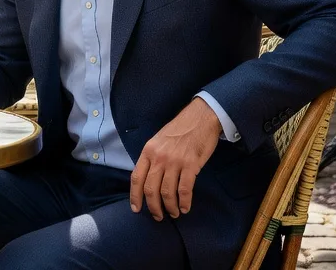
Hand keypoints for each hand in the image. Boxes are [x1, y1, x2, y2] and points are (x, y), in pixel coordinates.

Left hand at [130, 97, 221, 220]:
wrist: (200, 118)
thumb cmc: (179, 130)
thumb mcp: (158, 141)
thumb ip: (151, 158)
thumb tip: (147, 180)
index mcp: (148, 151)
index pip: (136, 178)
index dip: (135, 196)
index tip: (136, 209)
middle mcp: (159, 157)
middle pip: (150, 189)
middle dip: (153, 207)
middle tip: (158, 216)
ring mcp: (175, 161)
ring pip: (167, 191)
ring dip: (169, 207)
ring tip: (173, 213)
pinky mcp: (191, 164)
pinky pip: (185, 189)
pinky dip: (184, 202)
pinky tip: (185, 207)